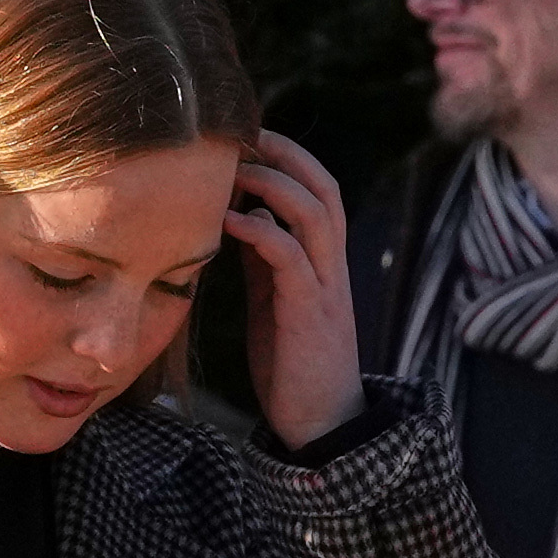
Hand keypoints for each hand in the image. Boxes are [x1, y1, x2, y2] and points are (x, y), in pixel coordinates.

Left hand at [218, 130, 359, 446]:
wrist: (320, 425)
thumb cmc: (293, 364)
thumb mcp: (273, 300)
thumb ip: (263, 261)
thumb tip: (238, 218)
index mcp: (322, 261)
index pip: (317, 190)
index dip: (287, 157)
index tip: (244, 137)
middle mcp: (330, 266)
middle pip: (324, 186)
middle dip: (286, 152)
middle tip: (242, 132)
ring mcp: (324, 287)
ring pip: (316, 212)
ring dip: (275, 182)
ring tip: (233, 168)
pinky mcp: (309, 313)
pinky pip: (291, 256)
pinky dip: (261, 230)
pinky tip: (227, 221)